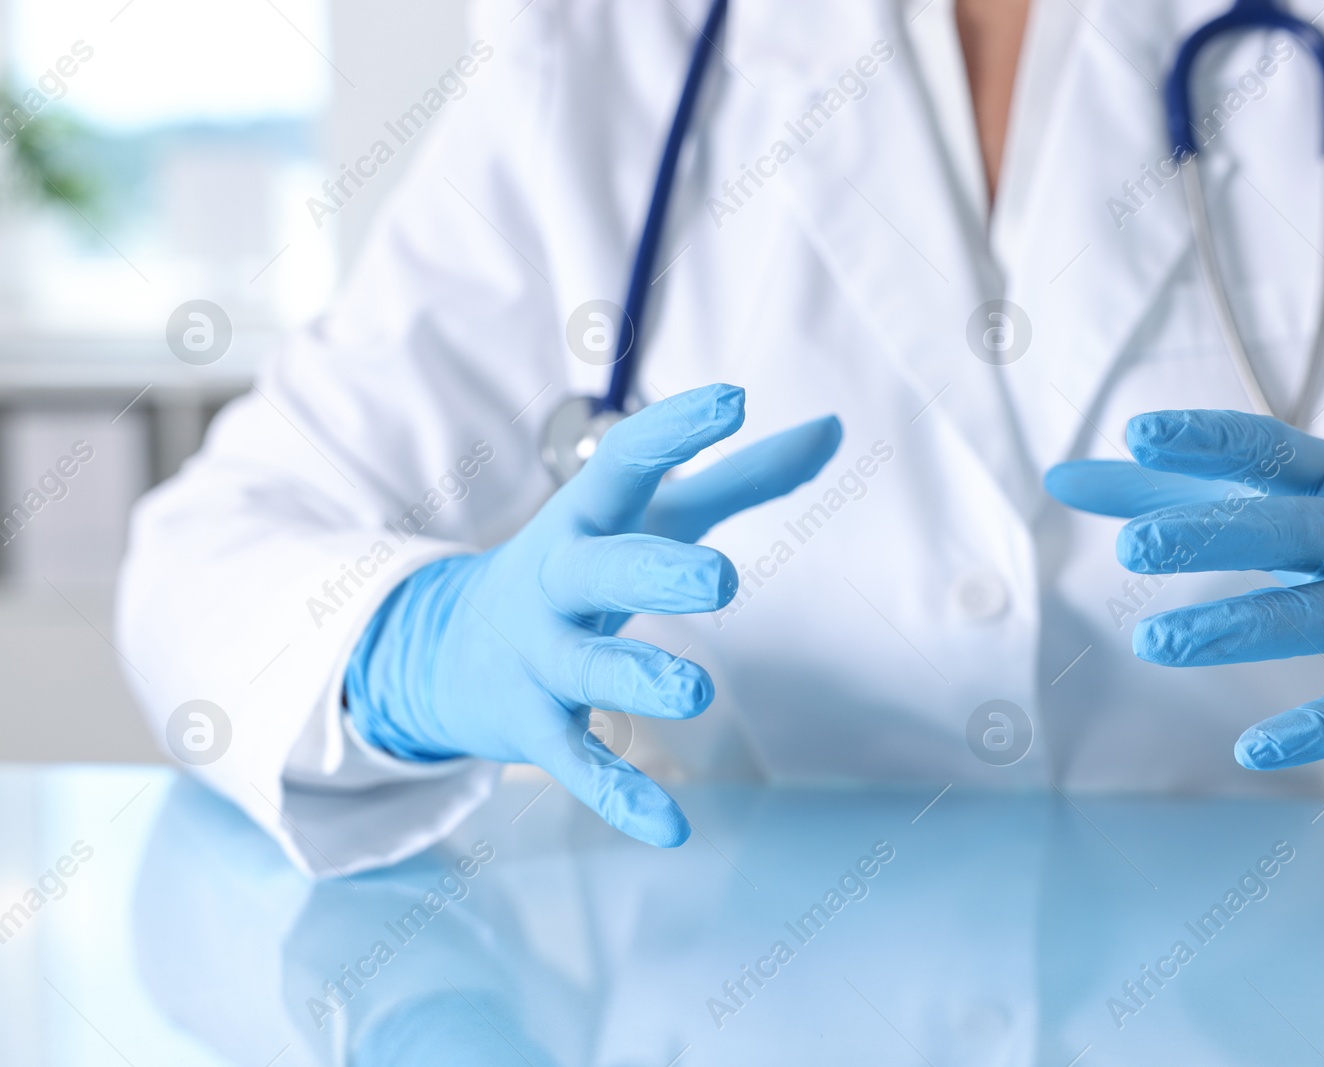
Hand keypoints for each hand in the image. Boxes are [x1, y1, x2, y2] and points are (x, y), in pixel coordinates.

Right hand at [345, 384, 840, 844]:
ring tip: (693, 691)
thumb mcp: (648, 518)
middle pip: (599, 569)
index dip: (674, 430)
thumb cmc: (580, 566)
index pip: (625, 462)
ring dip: (635, 680)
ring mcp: (538, 657)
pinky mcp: (531, 728)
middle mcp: (554, 581)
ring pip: (584, 669)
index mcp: (584, 518)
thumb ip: (740, 478)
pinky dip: (619, 796)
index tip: (734, 400)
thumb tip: (835, 429)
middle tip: (718, 579)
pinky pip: (576, 765)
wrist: (445, 649)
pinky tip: (672, 829)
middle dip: (652, 572)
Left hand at [1044, 409, 1323, 769]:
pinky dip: (1315, 730)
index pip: (1266, 448)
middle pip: (1294, 529)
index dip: (1207, 439)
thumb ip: (1160, 490)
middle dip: (1215, 534)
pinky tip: (1251, 752)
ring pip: (1320, 617)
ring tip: (1154, 644)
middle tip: (1132, 545)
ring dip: (1239, 629)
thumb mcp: (1264, 502)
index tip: (1139, 433)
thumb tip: (1058, 476)